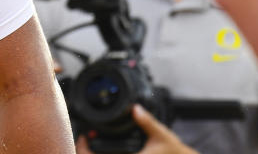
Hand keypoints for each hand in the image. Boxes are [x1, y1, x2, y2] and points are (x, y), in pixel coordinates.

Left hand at [74, 106, 197, 153]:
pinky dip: (104, 153)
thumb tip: (136, 109)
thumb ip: (148, 122)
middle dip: (87, 152)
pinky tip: (101, 146)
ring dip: (94, 153)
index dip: (87, 150)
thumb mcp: (162, 134)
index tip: (84, 138)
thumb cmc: (174, 151)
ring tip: (89, 141)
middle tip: (83, 138)